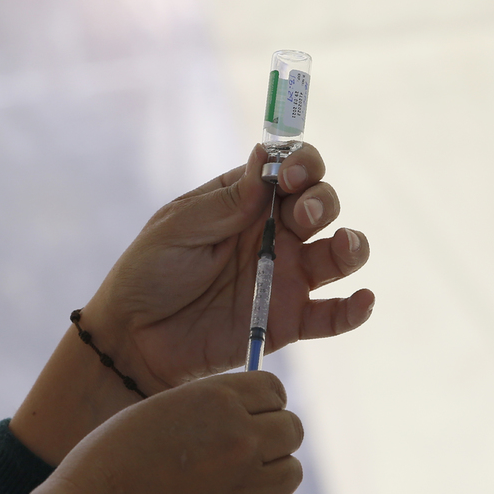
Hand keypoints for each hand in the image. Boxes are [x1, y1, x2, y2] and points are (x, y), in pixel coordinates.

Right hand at [0, 372, 302, 493]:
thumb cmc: (115, 458)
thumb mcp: (161, 409)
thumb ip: (210, 407)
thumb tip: (253, 414)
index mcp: (216, 399)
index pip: (274, 388)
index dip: (261, 401)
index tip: (244, 413)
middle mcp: (241, 437)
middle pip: (292, 428)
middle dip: (271, 435)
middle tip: (238, 449)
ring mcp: (247, 485)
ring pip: (291, 471)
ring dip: (268, 473)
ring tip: (229, 479)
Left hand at [86, 143, 373, 392]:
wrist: (132, 337)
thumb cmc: (148, 273)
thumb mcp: (178, 227)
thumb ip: (227, 200)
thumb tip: (265, 157)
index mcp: (245, 203)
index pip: (291, 171)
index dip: (302, 165)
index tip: (289, 175)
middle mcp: (273, 235)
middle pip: (321, 206)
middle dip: (322, 202)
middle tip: (303, 215)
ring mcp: (285, 278)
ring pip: (338, 255)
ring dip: (351, 246)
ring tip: (342, 247)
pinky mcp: (287, 321)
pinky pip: (333, 315)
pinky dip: (354, 309)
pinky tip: (361, 299)